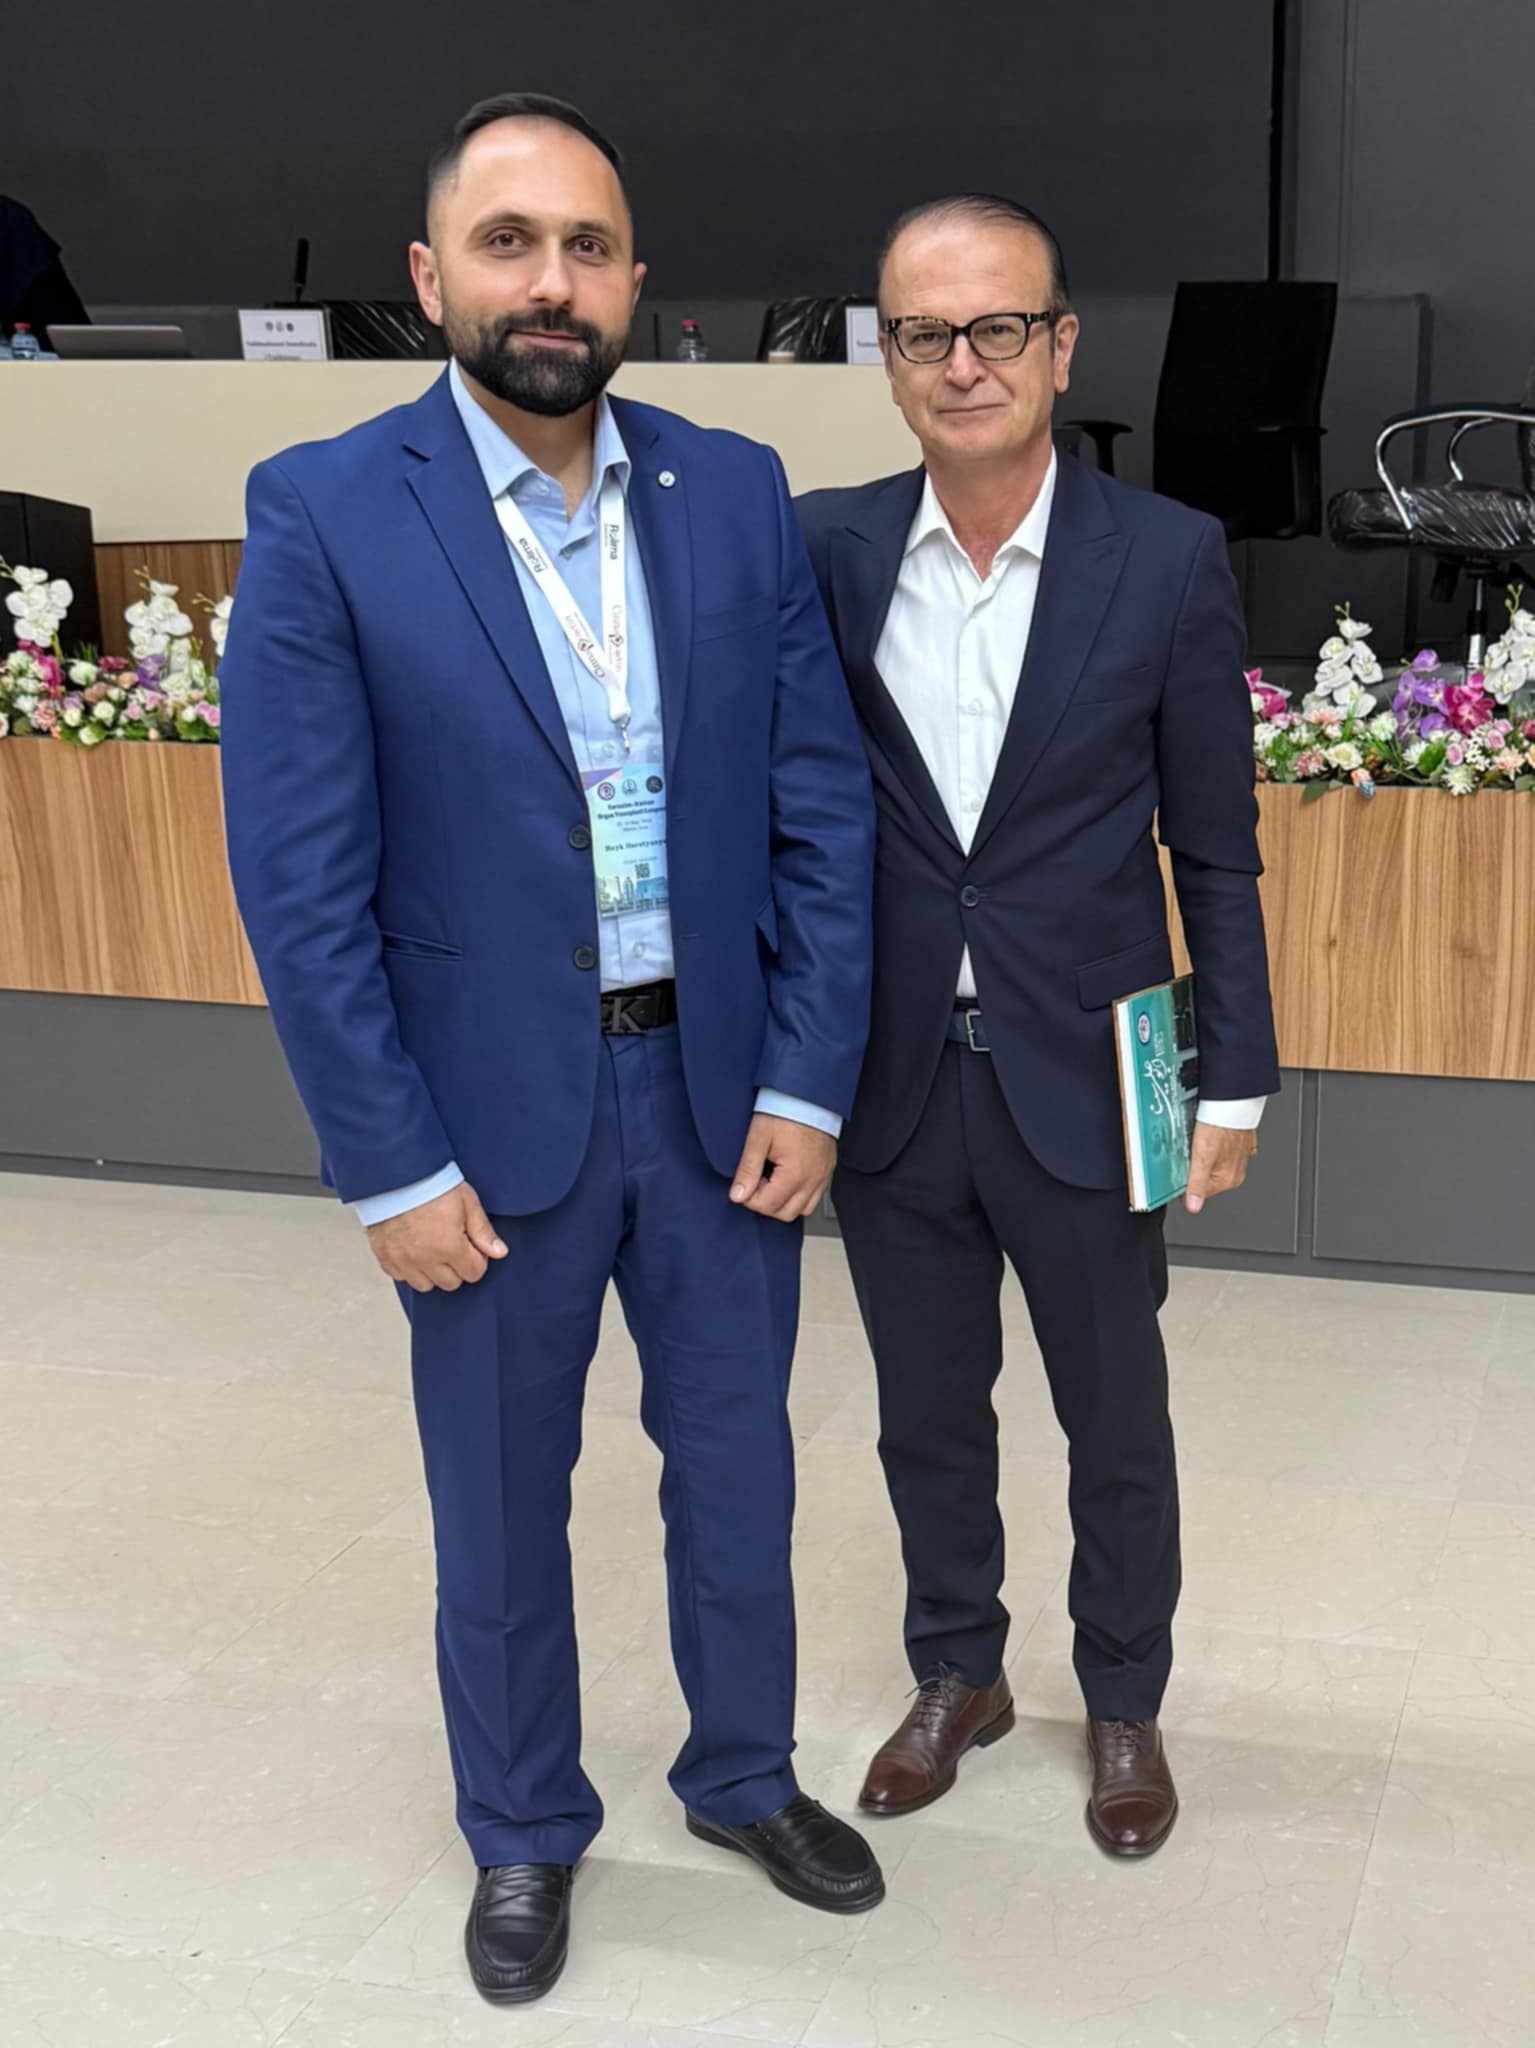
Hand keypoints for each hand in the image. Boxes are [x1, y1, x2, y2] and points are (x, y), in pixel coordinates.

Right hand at [367, 1182, 507, 1291]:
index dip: (477, 1259)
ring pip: (426, 1285)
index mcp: (449, 1247)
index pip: (474, 1273)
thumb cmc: (431, 1183)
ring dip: (433, 1272)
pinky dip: (409, 1269)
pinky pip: (401, 1277)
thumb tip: (499, 1252)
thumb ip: (483, 1231)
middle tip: (453, 1245)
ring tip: (433, 1248)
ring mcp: (403, 1260)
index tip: (471, 1245)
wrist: (396, 1175)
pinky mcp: (385, 1257)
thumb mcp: (467, 1202)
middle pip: (451, 1283)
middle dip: (457, 1267)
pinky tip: (413, 1250)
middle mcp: (425, 1259)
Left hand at [729, 1114, 836, 1221]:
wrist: (809, 1093)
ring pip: (802, 1209)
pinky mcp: (827, 1170)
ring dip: (783, 1203)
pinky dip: (799, 1196)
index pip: (769, 1205)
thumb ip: (748, 1169)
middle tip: (755, 1182)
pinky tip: (786, 1180)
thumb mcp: (759, 1138)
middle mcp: (813, 1179)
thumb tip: (737, 1195)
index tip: (744, 1183)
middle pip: (786, 1213)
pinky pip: (815, 1197)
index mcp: (795, 1173)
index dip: (750, 1199)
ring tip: (771, 1181)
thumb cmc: (786, 1110)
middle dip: (766, 1204)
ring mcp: (823, 1175)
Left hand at [1183, 1123, 1256, 1214]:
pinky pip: (1220, 1148)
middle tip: (1186, 1151)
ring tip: (1195, 1140)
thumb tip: (1193, 1207)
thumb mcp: (1202, 1158)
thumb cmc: (1220, 1126)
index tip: (1174, 1173)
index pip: (1198, 1191)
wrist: (1232, 1101)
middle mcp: (1236, 1171)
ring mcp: (1238, 1156)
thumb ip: (1196, 1184)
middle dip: (1192, 1167)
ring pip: (1212, 1162)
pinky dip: (1212, 1143)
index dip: (1183, 1182)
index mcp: (1229, 1179)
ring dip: (1201, 1154)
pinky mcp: (1238, 1142)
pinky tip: (1206, 1134)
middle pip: (1204, 1177)